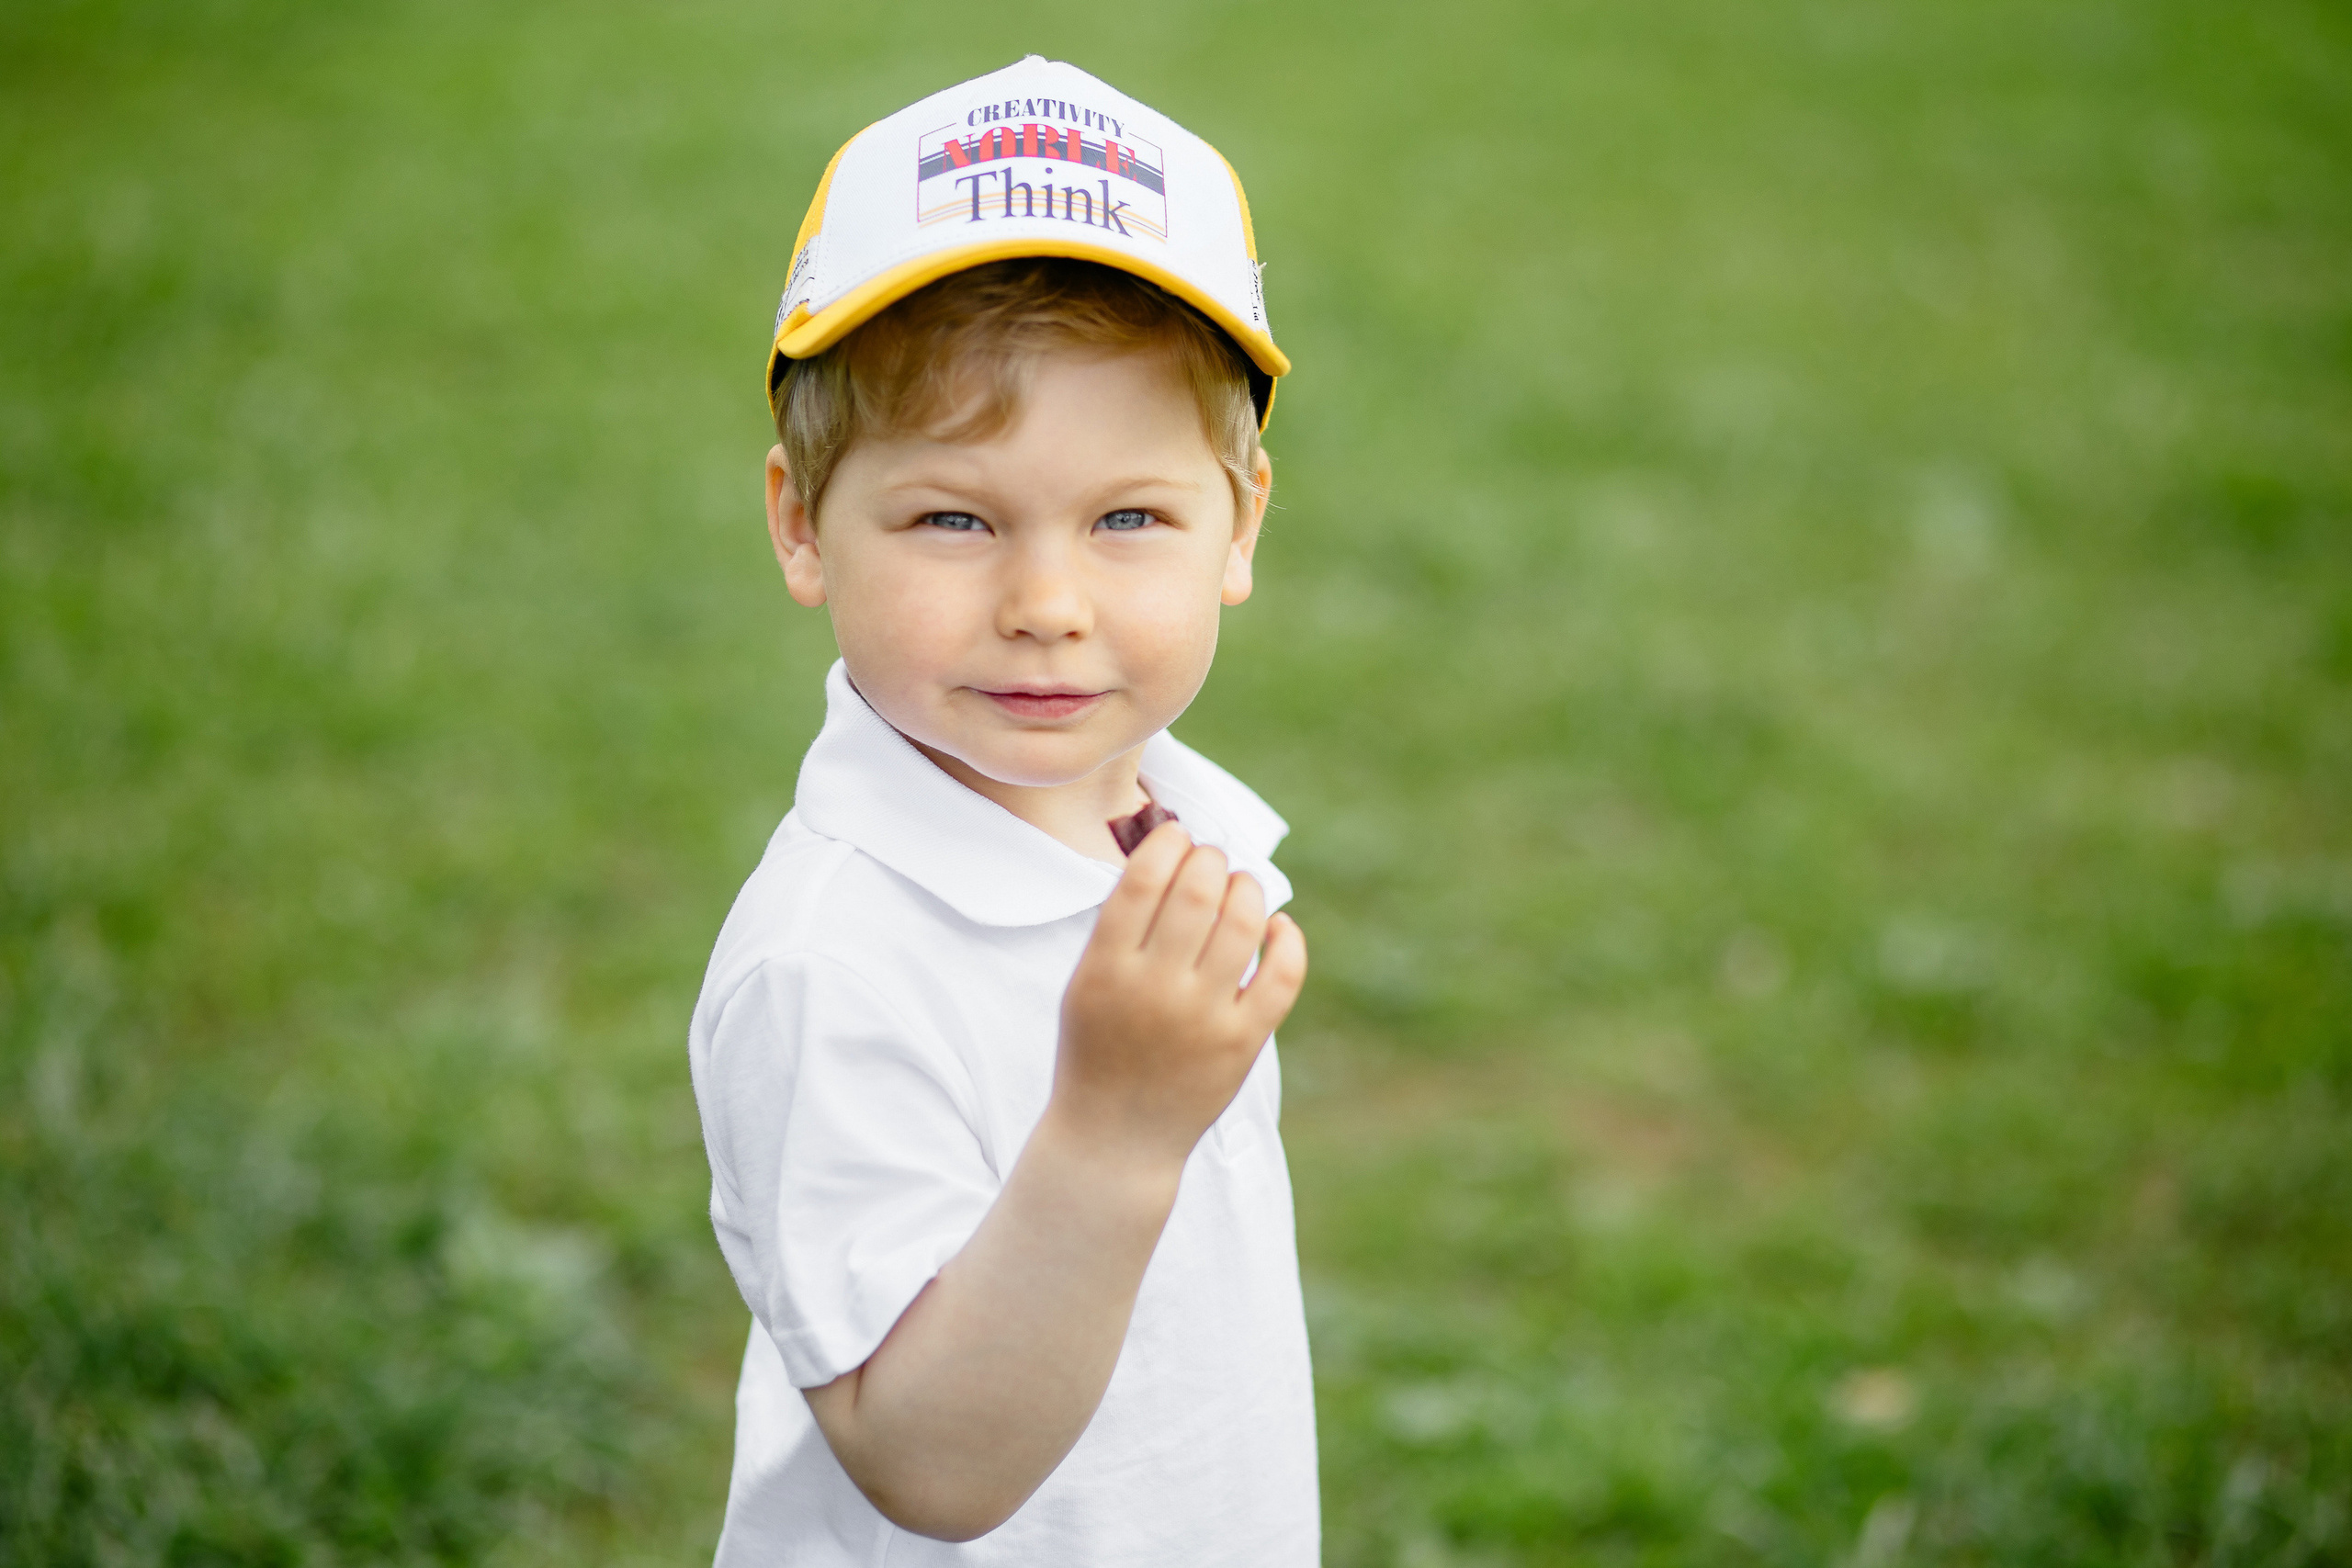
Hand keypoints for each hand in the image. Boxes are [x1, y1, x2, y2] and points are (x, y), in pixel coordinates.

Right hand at [1049, 823, 1308, 1168]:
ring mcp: (1202, 1017)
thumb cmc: (1098, 1049)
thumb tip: (1172, 854)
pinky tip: (1278, 928)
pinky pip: (1282, 975)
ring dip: (1249, 889)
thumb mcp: (1085, 983)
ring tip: (1243, 887)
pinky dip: (1287, 939)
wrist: (1115, 1137)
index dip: (1170, 843)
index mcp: (1106, 967)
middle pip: (1198, 891)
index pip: (1146, 879)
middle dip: (1211, 859)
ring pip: (1243, 923)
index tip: (1178, 838)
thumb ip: (1121, 927)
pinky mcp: (1242, 1043)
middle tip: (1212, 859)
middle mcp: (1154, 988)